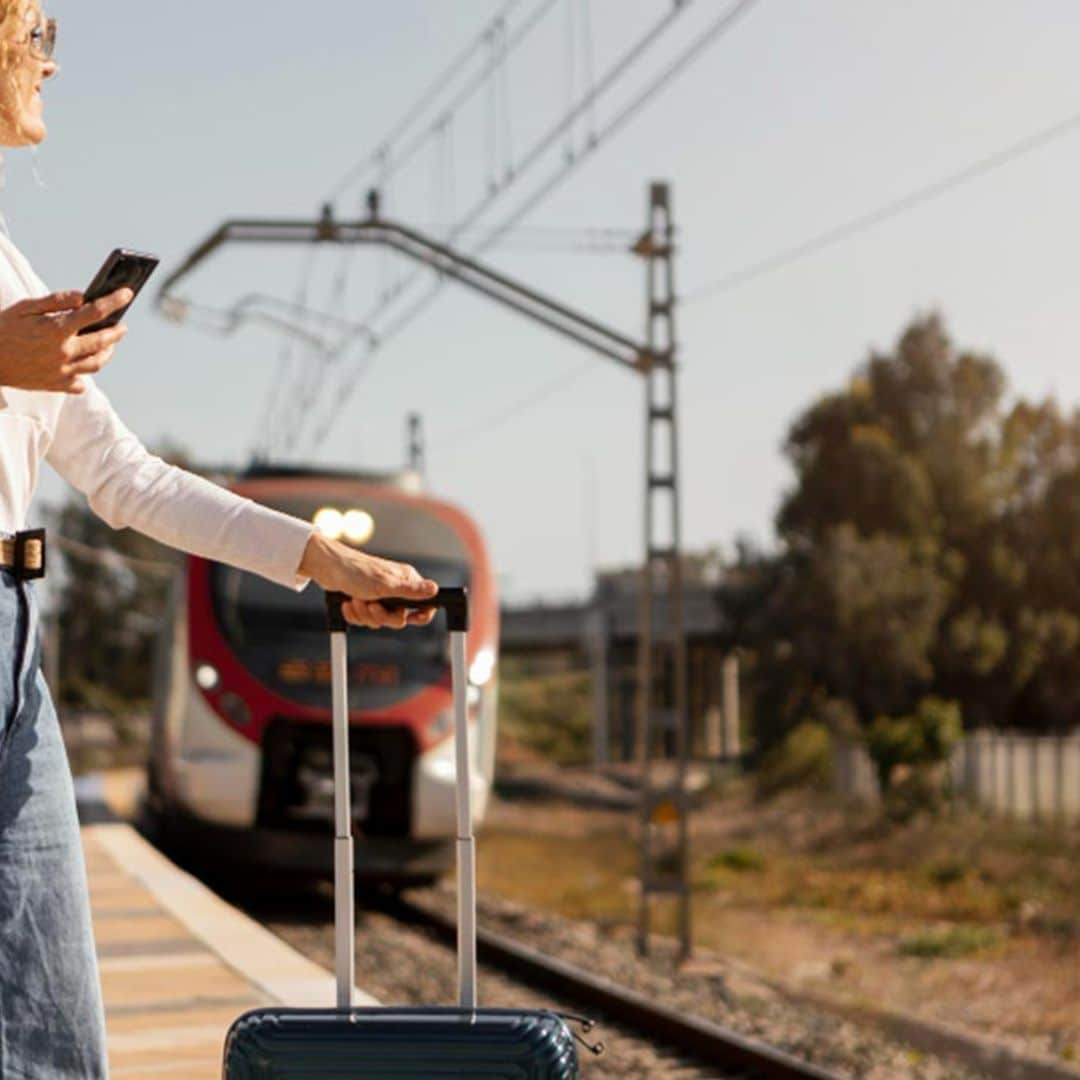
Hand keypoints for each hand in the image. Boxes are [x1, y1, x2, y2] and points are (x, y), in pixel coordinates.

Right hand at [0, 287, 133, 393]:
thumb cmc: (2, 327)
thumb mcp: (25, 307)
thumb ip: (56, 301)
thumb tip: (82, 297)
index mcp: (57, 329)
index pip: (95, 312)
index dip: (114, 301)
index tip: (127, 294)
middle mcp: (64, 352)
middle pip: (102, 341)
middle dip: (116, 332)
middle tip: (121, 326)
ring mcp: (61, 370)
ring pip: (96, 363)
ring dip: (106, 353)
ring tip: (108, 345)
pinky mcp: (55, 384)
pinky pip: (79, 382)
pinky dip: (84, 375)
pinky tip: (83, 367)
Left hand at [298, 532, 438, 628]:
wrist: (327, 568)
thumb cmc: (356, 571)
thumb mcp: (386, 585)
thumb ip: (411, 591)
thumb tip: (435, 590)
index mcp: (406, 581)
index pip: (424, 604)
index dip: (420, 615)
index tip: (411, 618)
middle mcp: (396, 589)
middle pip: (399, 618)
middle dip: (381, 615)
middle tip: (371, 605)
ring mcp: (380, 596)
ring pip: (380, 620)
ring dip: (365, 614)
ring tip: (356, 600)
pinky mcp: (365, 601)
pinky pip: (365, 619)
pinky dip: (355, 614)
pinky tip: (349, 602)